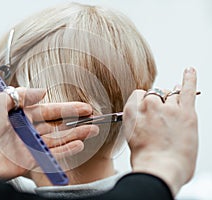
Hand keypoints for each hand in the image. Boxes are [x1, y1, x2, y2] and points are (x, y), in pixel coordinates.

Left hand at [0, 88, 97, 179]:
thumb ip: (21, 94)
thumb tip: (43, 92)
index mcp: (24, 115)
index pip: (51, 111)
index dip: (69, 109)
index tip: (85, 107)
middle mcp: (30, 130)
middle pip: (58, 126)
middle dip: (76, 123)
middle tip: (94, 120)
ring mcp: (30, 146)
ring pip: (58, 140)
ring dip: (75, 136)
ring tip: (92, 131)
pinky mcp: (29, 161)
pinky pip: (51, 156)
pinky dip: (65, 151)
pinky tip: (78, 145)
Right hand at [121, 67, 197, 195]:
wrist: (158, 169)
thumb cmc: (145, 159)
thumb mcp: (132, 139)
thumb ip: (138, 125)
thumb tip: (145, 124)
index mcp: (132, 112)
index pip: (138, 95)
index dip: (145, 101)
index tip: (148, 107)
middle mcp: (148, 106)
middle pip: (155, 94)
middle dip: (160, 101)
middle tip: (164, 115)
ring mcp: (168, 108)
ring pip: (171, 94)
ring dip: (173, 98)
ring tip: (176, 106)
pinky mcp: (185, 112)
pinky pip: (188, 90)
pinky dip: (189, 79)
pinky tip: (189, 71)